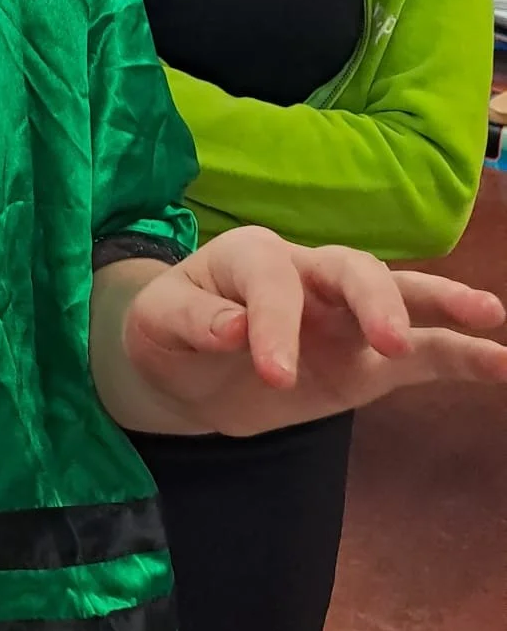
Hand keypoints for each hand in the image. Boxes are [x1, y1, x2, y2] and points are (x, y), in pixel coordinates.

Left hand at [124, 226, 506, 434]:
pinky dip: (461, 356)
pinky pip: (421, 355)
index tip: (274, 374)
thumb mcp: (158, 322)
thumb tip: (234, 330)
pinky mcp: (365, 361)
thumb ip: (193, 321)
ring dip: (441, 304)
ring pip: (398, 297)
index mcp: (252, 256)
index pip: (274, 279)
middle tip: (388, 341)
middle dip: (373, 299)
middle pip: (351, 268)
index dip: (276, 323)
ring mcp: (343, 317)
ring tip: (488, 314)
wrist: (185, 367)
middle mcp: (308, 274)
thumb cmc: (170, 329)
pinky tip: (500, 361)